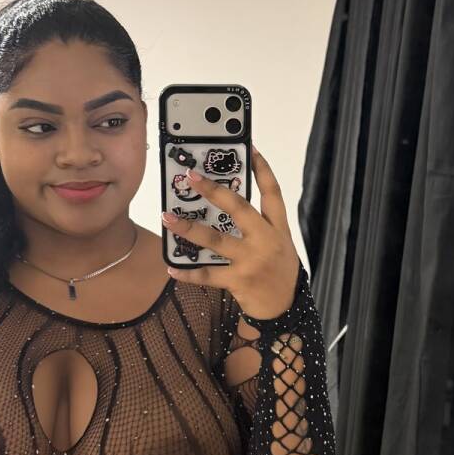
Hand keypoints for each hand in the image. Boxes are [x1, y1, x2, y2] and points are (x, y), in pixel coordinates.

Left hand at [161, 144, 300, 320]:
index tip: (249, 147)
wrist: (285, 307)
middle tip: (191, 177)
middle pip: (238, 208)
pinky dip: (188, 273)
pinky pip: (208, 275)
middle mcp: (265, 240)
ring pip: (215, 240)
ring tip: (168, 218)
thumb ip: (260, 224)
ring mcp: (251, 261)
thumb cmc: (279, 270)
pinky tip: (172, 267)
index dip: (261, 168)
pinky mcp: (238, 281)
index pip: (272, 192)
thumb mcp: (279, 243)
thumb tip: (226, 202)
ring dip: (189, 228)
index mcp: (277, 228)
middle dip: (213, 191)